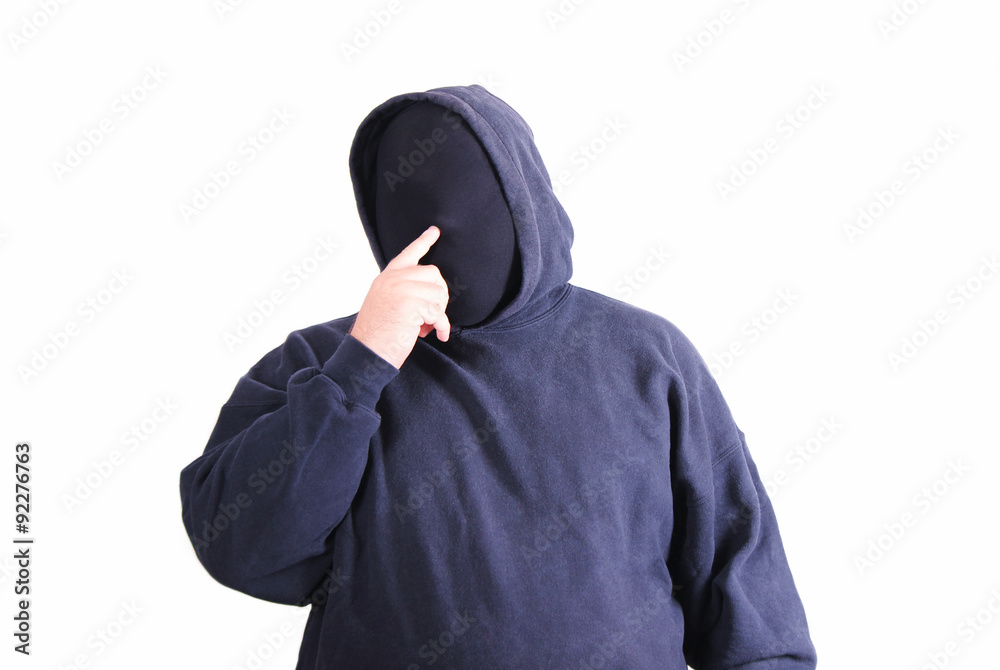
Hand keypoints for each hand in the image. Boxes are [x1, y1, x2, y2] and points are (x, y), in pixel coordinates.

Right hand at [348, 225, 450, 368]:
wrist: (367, 352)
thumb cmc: (378, 334)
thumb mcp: (386, 303)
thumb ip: (403, 290)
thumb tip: (433, 291)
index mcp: (387, 277)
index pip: (408, 254)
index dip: (424, 241)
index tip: (435, 231)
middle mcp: (393, 278)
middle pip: (433, 274)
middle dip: (439, 296)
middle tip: (429, 316)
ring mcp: (401, 289)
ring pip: (438, 293)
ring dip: (438, 314)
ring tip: (425, 327)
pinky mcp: (410, 304)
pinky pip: (439, 312)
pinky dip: (442, 326)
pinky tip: (437, 334)